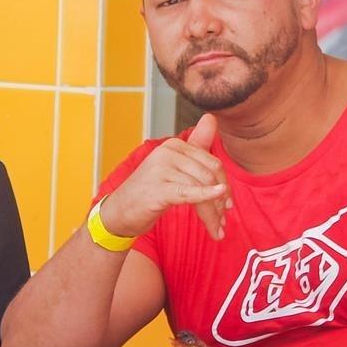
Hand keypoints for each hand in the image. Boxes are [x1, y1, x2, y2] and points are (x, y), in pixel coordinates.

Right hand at [99, 113, 231, 241]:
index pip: (212, 163)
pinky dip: (206, 196)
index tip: (226, 204)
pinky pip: (189, 192)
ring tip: (216, 229)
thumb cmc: (150, 190)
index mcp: (174, 145)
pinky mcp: (158, 188)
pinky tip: (218, 198)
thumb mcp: (174, 166)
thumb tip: (211, 117)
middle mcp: (167, 152)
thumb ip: (195, 144)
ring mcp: (161, 169)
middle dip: (220, 201)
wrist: (120, 211)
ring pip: (201, 188)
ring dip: (211, 212)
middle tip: (222, 221)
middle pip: (209, 176)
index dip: (224, 184)